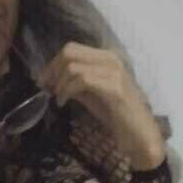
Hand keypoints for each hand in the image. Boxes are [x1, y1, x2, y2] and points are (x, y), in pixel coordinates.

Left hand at [36, 42, 165, 166]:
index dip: (53, 64)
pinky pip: (81, 81)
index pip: (72, 48)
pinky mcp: (114, 87)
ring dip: (59, 84)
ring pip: (73, 66)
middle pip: (70, 52)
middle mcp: (110, 59)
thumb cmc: (116, 116)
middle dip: (52, 70)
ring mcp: (114, 72)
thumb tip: (51, 78)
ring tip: (58, 98)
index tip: (44, 81)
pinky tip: (63, 103)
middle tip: (47, 89)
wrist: (139, 134)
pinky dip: (67, 91)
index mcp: (106, 58)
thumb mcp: (91, 95)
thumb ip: (74, 83)